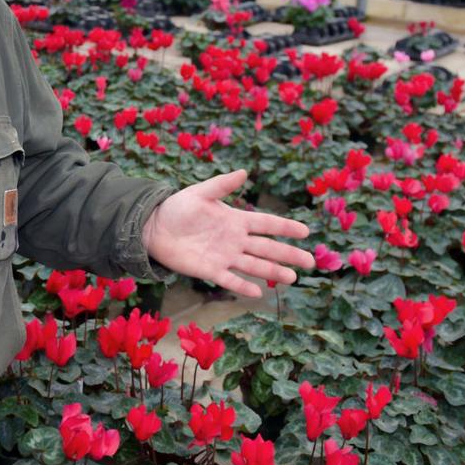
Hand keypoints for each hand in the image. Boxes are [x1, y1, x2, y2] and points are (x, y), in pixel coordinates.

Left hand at [142, 169, 313, 298]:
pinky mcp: (210, 270)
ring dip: (273, 272)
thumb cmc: (178, 208)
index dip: (285, 227)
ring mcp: (224, 256)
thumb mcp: (200, 192)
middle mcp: (235, 240)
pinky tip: (258, 293)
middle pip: (267, 248)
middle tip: (310, 261)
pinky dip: (243, 286)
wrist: (154, 227)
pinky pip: (230, 280)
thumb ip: (222, 184)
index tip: (305, 231)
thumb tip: (244, 171)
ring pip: (254, 265)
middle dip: (288, 255)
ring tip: (292, 278)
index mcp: (236, 220)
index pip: (266, 224)